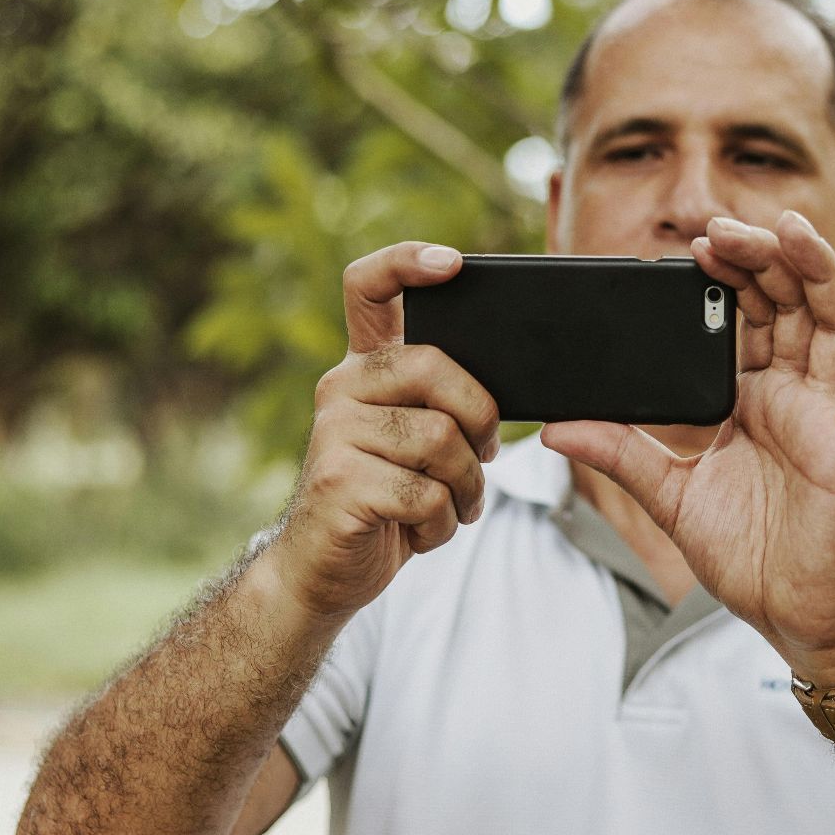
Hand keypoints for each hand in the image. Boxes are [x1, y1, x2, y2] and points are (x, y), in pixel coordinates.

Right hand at [266, 242, 500, 623]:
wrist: (324, 573)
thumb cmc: (389, 502)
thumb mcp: (418, 440)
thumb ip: (443, 401)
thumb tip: (509, 381)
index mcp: (365, 368)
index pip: (369, 286)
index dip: (407, 261)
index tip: (453, 263)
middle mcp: (340, 387)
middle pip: (433, 365)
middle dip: (479, 416)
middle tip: (482, 457)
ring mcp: (333, 433)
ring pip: (440, 438)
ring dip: (466, 486)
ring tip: (451, 507)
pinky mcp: (339, 481)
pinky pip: (426, 493)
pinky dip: (442, 524)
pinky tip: (423, 532)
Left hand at [541, 211, 834, 683]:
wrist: (795, 624)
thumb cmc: (750, 556)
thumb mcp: (670, 496)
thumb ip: (620, 454)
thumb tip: (555, 428)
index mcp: (755, 397)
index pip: (746, 316)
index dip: (727, 275)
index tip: (695, 243)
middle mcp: (796, 396)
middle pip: (788, 304)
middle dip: (761, 258)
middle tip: (724, 226)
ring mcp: (828, 420)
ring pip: (834, 327)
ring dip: (818, 274)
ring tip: (794, 229)